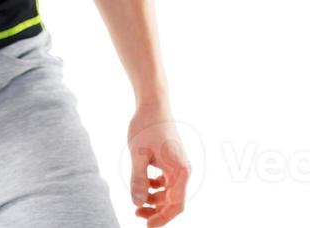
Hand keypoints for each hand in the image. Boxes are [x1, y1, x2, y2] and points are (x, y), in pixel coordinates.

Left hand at [128, 101, 190, 224]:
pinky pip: (166, 182)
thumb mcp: (138, 153)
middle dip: (157, 211)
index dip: (162, 218)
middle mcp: (183, 171)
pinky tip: (143, 186)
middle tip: (137, 215)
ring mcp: (178, 166)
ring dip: (155, 200)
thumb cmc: (146, 126)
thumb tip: (137, 203)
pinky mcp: (172, 161)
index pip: (175, 205)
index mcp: (180, 172)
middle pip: (173, 201)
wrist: (152, 104)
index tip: (147, 226)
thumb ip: (138, 179)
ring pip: (169, 192)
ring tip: (137, 203)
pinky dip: (155, 187)